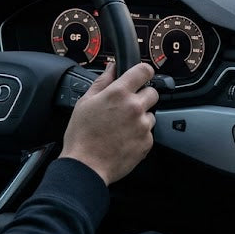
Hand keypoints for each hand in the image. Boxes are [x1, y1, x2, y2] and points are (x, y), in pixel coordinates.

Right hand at [60, 62, 157, 185]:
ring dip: (141, 117)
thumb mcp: (86, 102)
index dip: (144, 71)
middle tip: (126, 106)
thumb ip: (102, 81)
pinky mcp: (147, 142)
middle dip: (142, 96)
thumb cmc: (82, 135)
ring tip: (121, 127)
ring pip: (151, 114)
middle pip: (152, 92)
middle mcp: (134, 107)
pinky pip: (148, 132)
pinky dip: (139, 134)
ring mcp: (143, 125)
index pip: (144, 71)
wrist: (86, 166)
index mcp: (119, 93)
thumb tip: (112, 68)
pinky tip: (123, 139)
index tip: (141, 76)